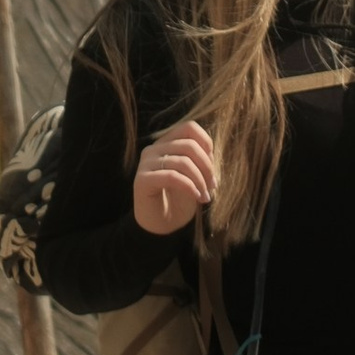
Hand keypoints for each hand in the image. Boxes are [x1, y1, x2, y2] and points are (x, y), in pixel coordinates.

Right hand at [132, 119, 215, 235]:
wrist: (161, 226)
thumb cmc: (178, 201)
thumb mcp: (194, 177)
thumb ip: (199, 160)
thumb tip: (211, 152)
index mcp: (166, 144)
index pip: (188, 127)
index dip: (206, 142)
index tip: (213, 164)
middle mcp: (153, 149)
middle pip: (188, 145)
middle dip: (207, 167)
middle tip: (213, 186)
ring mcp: (145, 164)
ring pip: (182, 161)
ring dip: (200, 181)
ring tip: (206, 196)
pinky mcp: (142, 180)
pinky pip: (172, 176)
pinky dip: (190, 187)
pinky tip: (197, 197)